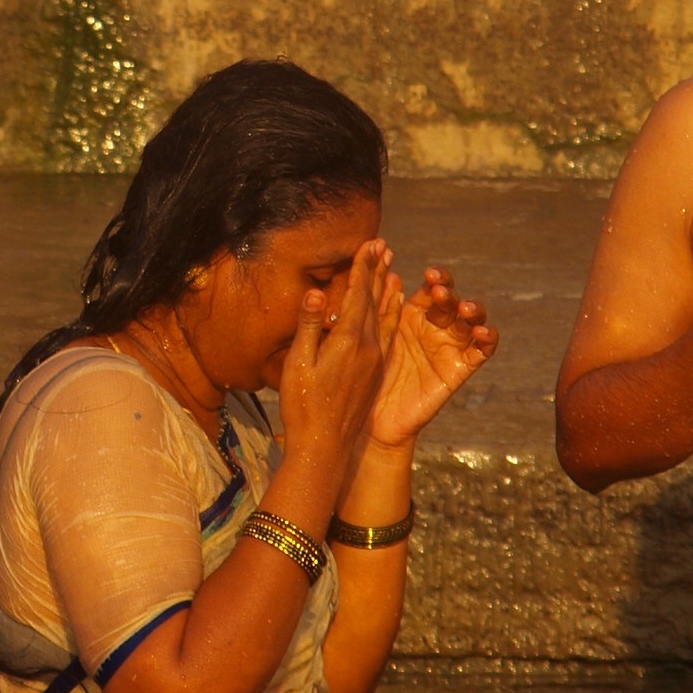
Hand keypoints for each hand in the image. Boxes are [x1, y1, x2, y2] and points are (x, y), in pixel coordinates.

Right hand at [278, 240, 392, 485]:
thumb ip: (310, 326)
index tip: (369, 244)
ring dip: (387, 293)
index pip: (358, 295)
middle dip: (378, 273)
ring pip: (385, 319)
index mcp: (349, 342)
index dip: (363, 267)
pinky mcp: (374, 376)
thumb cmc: (303, 407)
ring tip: (394, 271)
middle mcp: (368, 349)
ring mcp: (374, 363)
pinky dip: (390, 317)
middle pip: (375, 302)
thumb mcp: (298, 364)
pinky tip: (392, 312)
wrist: (323, 448)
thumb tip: (319, 292)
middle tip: (384, 247)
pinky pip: (386, 337)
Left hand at [368, 268, 497, 448]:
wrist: (374, 418)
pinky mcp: (461, 367)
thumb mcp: (372, 338)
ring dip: (472, 309)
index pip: (432, 286)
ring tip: (464, 309)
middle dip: (449, 293)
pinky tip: (482, 332)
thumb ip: (381, 307)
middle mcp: (436, 325)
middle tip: (439, 292)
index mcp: (414, 313)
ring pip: (472, 319)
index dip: (436, 277)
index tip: (430, 275)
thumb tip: (390, 274)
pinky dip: (488, 338)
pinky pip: (482, 350)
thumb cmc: (366, 374)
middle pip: (452, 300)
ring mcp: (451, 345)